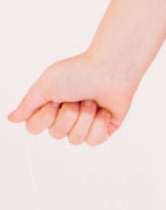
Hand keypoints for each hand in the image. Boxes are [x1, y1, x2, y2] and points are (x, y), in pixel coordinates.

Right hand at [6, 52, 138, 145]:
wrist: (111, 68)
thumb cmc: (79, 71)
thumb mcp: (47, 84)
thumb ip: (28, 103)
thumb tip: (11, 119)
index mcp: (49, 107)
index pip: (34, 129)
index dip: (44, 117)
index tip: (54, 100)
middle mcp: (65, 118)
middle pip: (56, 135)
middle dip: (68, 114)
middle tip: (77, 97)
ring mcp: (84, 125)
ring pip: (76, 140)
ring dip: (84, 117)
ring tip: (92, 100)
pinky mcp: (103, 129)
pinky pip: (94, 141)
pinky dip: (99, 124)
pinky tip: (103, 111)